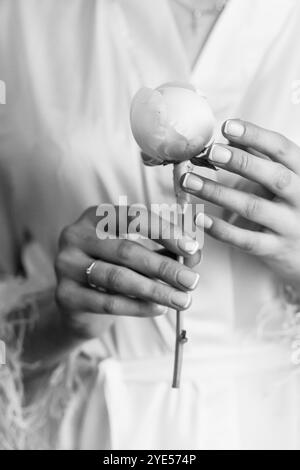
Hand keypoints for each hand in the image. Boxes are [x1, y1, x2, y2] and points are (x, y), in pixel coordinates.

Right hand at [55, 207, 200, 337]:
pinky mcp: (65, 295)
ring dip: (155, 290)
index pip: (132, 217)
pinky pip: (108, 302)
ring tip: (182, 300)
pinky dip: (138, 306)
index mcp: (94, 216)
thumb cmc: (115, 271)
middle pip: (126, 250)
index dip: (164, 231)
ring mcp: (65, 265)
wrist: (80, 305)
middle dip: (164, 267)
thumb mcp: (139, 255)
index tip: (191, 248)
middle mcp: (75, 235)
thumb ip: (165, 251)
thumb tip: (195, 254)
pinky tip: (159, 308)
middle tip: (192, 281)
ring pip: (117, 278)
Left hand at [181, 119, 299, 288]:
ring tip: (190, 182)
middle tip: (211, 152)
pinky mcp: (275, 249)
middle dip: (241, 162)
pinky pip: (246, 240)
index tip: (228, 126)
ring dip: (218, 193)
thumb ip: (261, 158)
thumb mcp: (287, 179)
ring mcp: (289, 225)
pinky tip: (200, 218)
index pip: (282, 149)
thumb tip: (230, 138)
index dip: (256, 135)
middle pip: (273, 177)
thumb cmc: (294, 206)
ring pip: (252, 207)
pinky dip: (222, 230)